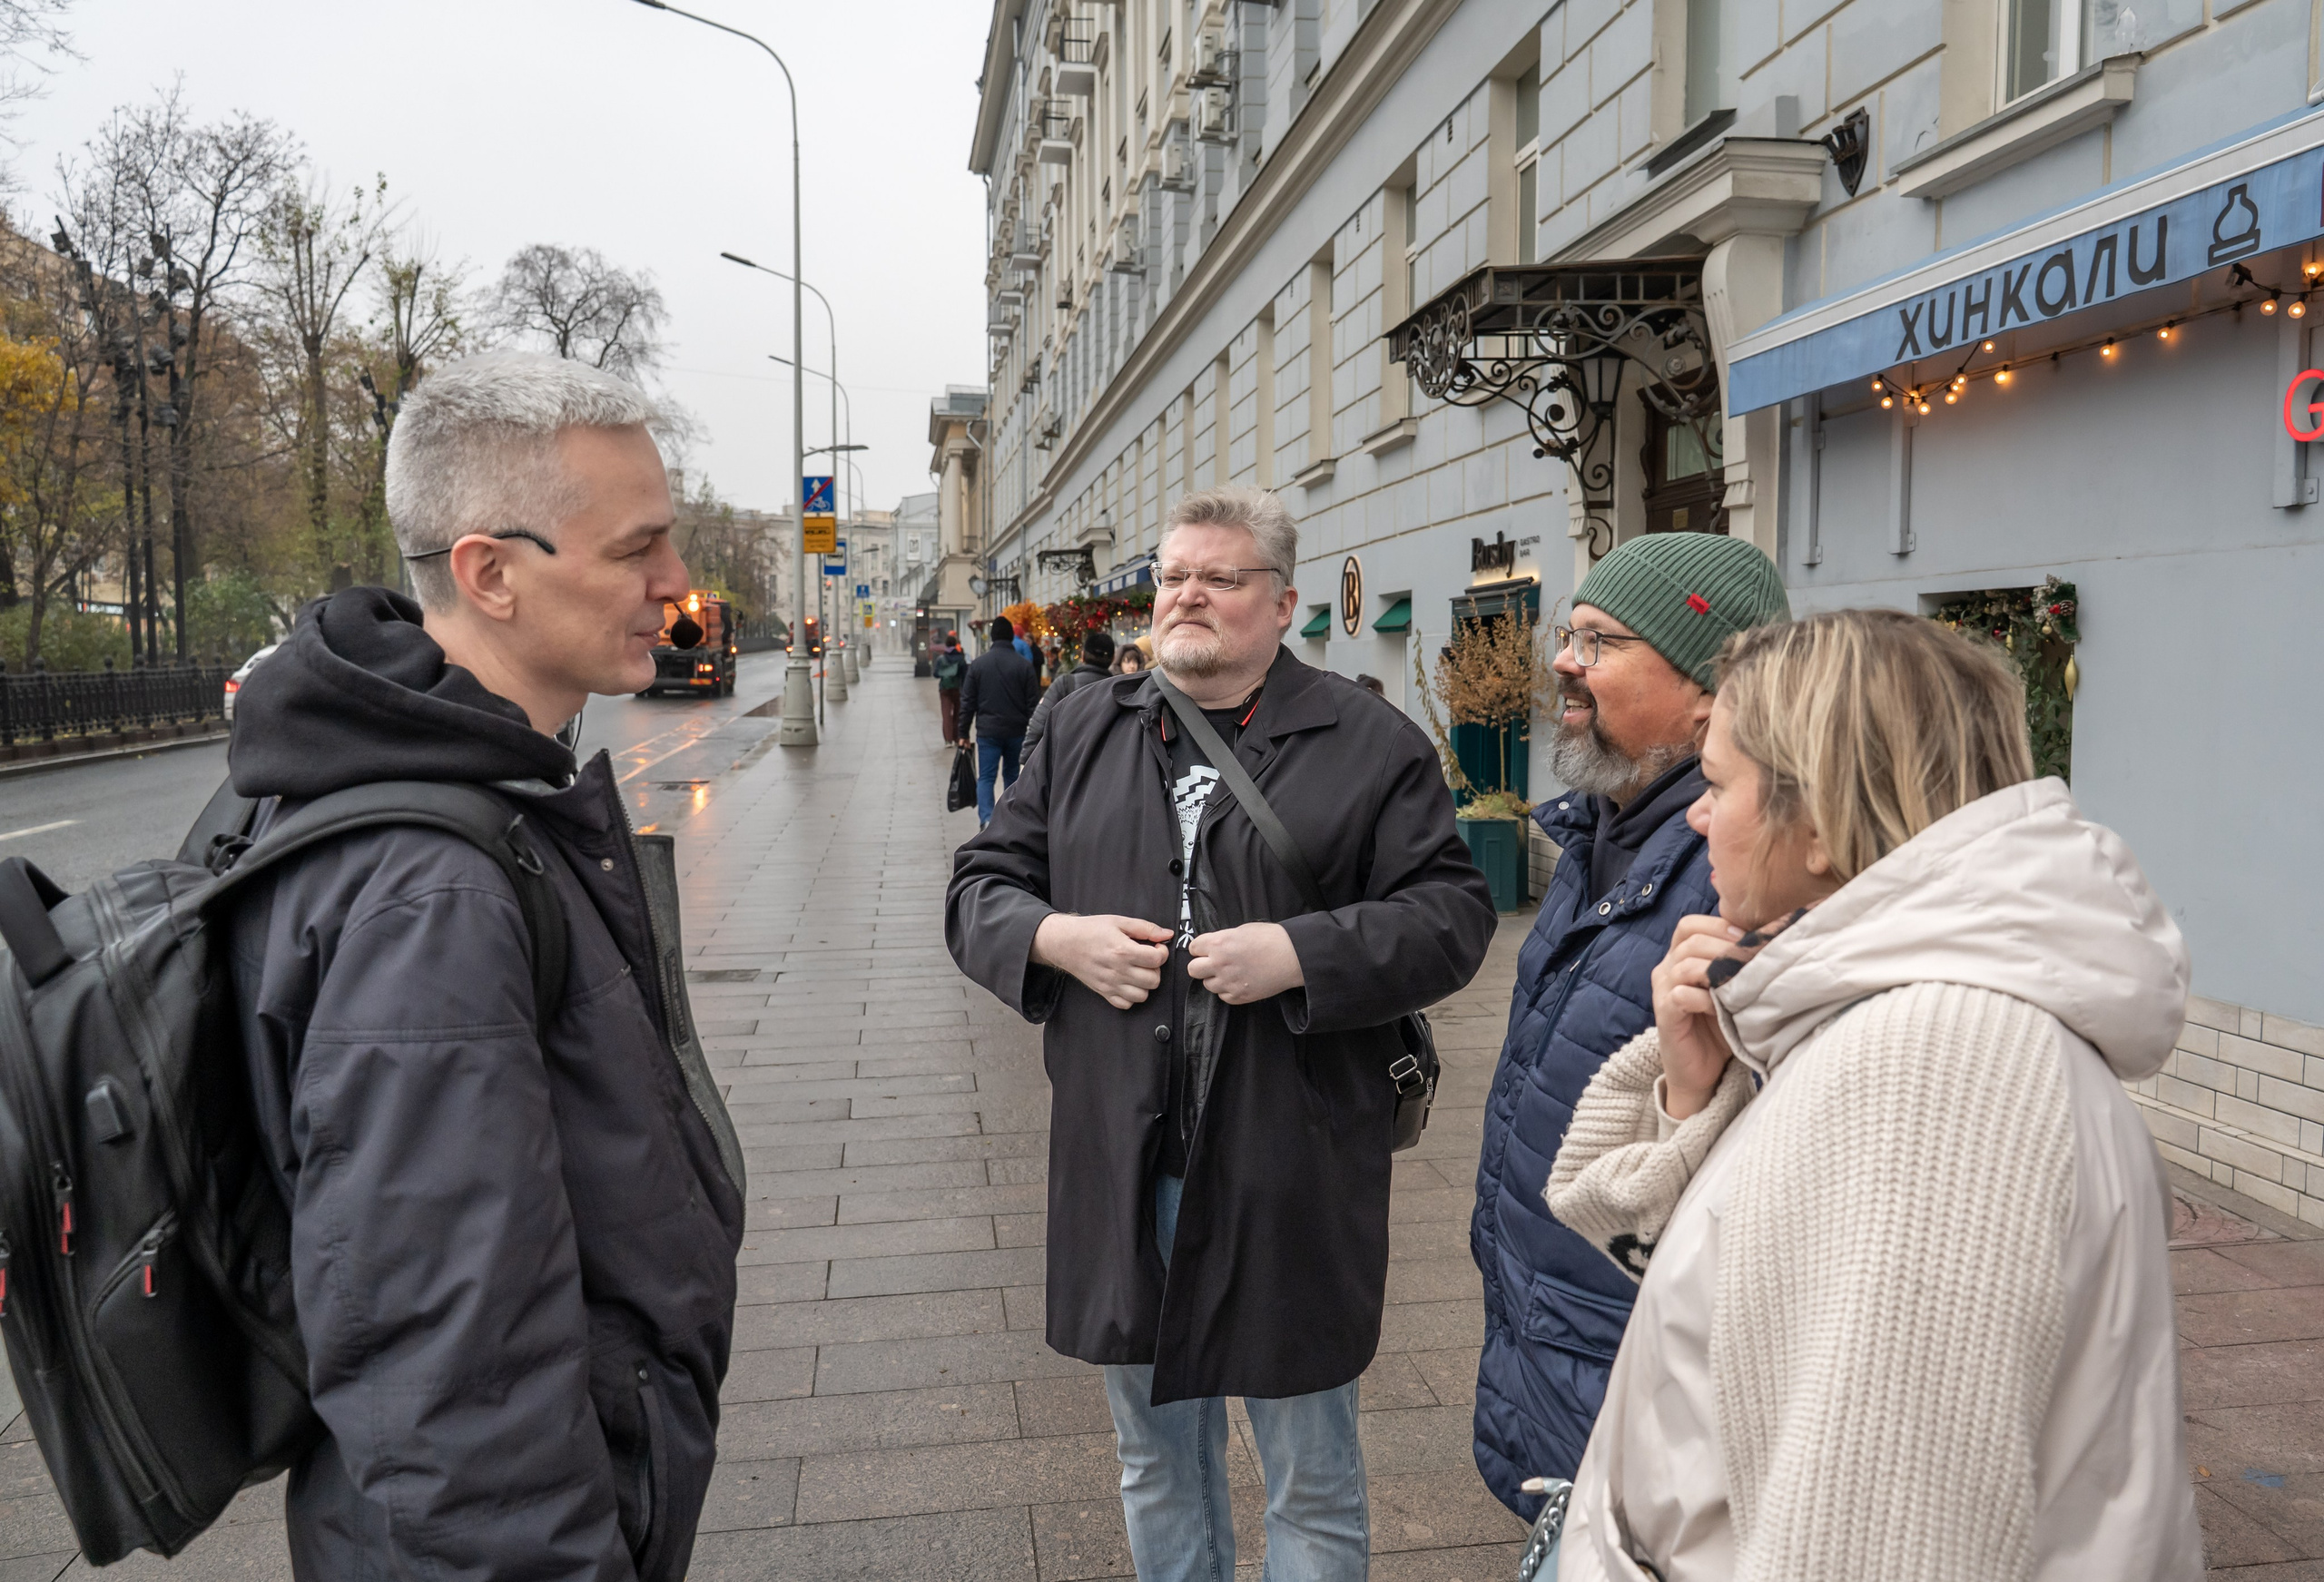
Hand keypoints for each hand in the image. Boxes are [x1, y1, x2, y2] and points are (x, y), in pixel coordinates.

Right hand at [1032, 913, 1171, 1008]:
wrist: (1064, 943)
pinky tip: (1128, 982)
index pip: (1157, 960)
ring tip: (1138, 971)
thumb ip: (1145, 928)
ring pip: (1143, 995)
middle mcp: (1118, 971)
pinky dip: (1131, 996)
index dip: (1162, 952)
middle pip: (1153, 980)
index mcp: (1123, 950)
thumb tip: (1166, 934)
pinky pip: (1126, 1004)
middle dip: (1155, 969)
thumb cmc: (1090, 930)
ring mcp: (1110, 985)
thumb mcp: (1118, 921)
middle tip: (1147, 959)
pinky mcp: (1104, 993)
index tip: (1156, 948)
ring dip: (1145, 984)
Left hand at [1187, 922, 1303, 1005]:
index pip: (1193, 948)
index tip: (1205, 949)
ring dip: (1214, 979)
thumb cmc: (1271, 939)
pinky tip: (1238, 982)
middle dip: (1200, 965)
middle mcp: (1219, 963)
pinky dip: (1227, 990)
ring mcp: (1229, 982)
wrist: (1292, 957)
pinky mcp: (1239, 996)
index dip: (1200, 948)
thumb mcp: (1242, 930)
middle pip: (1193, 970)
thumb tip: (1214, 946)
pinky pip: (1222, 996)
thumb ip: (1223, 938)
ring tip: (1229, 973)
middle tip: (1212, 963)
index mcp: (1219, 943)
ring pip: (1207, 985)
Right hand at [1650, 915, 1758, 1118]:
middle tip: (1750, 958)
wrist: (1702, 1073)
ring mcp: (1663, 991)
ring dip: (1717, 969)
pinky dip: (1706, 997)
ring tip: (1740, 981)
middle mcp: (1666, 969)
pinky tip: (1723, 1007)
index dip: (1718, 925)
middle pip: (1690, 939)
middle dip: (1724, 945)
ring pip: (1685, 963)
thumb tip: (1768, 939)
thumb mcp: (1732, 989)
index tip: (1748, 938)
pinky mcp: (1665, 1014)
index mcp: (1679, 957)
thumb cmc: (1721, 1027)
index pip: (1690, 925)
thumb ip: (1737, 965)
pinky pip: (1681, 994)